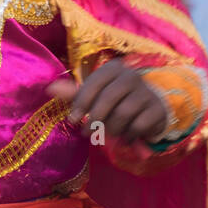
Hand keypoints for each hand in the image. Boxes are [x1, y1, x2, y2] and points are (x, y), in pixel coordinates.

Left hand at [47, 60, 167, 143]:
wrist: (153, 105)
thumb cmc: (116, 100)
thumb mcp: (96, 94)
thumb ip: (74, 93)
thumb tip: (50, 89)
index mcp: (113, 68)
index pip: (94, 83)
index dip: (81, 102)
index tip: (72, 120)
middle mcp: (131, 76)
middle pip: (108, 99)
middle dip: (94, 119)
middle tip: (87, 133)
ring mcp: (147, 92)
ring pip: (123, 113)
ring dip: (111, 129)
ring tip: (107, 134)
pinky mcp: (157, 109)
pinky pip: (138, 125)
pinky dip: (128, 136)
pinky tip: (124, 139)